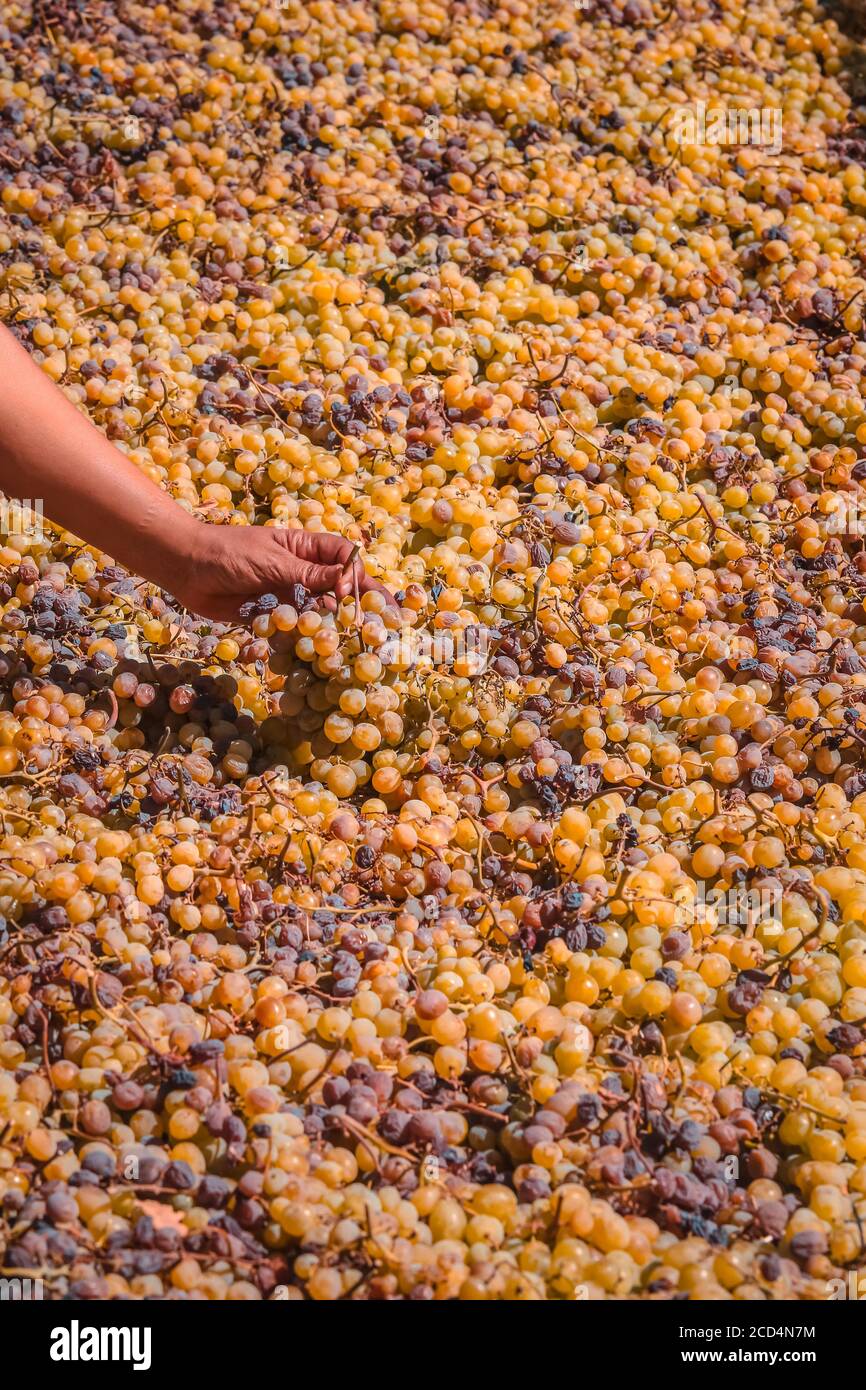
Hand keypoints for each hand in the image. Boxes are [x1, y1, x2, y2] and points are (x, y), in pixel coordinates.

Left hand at [170, 523, 396, 621]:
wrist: (186, 568)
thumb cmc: (227, 553)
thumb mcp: (271, 561)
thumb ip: (308, 575)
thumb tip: (347, 580)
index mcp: (305, 548)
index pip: (344, 556)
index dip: (354, 572)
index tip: (350, 591)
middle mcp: (302, 571)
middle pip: (341, 585)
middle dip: (361, 602)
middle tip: (385, 622)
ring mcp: (289, 594)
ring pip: (321, 610)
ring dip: (335, 623)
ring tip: (356, 641)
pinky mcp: (273, 615)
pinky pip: (297, 627)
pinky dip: (306, 636)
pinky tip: (319, 648)